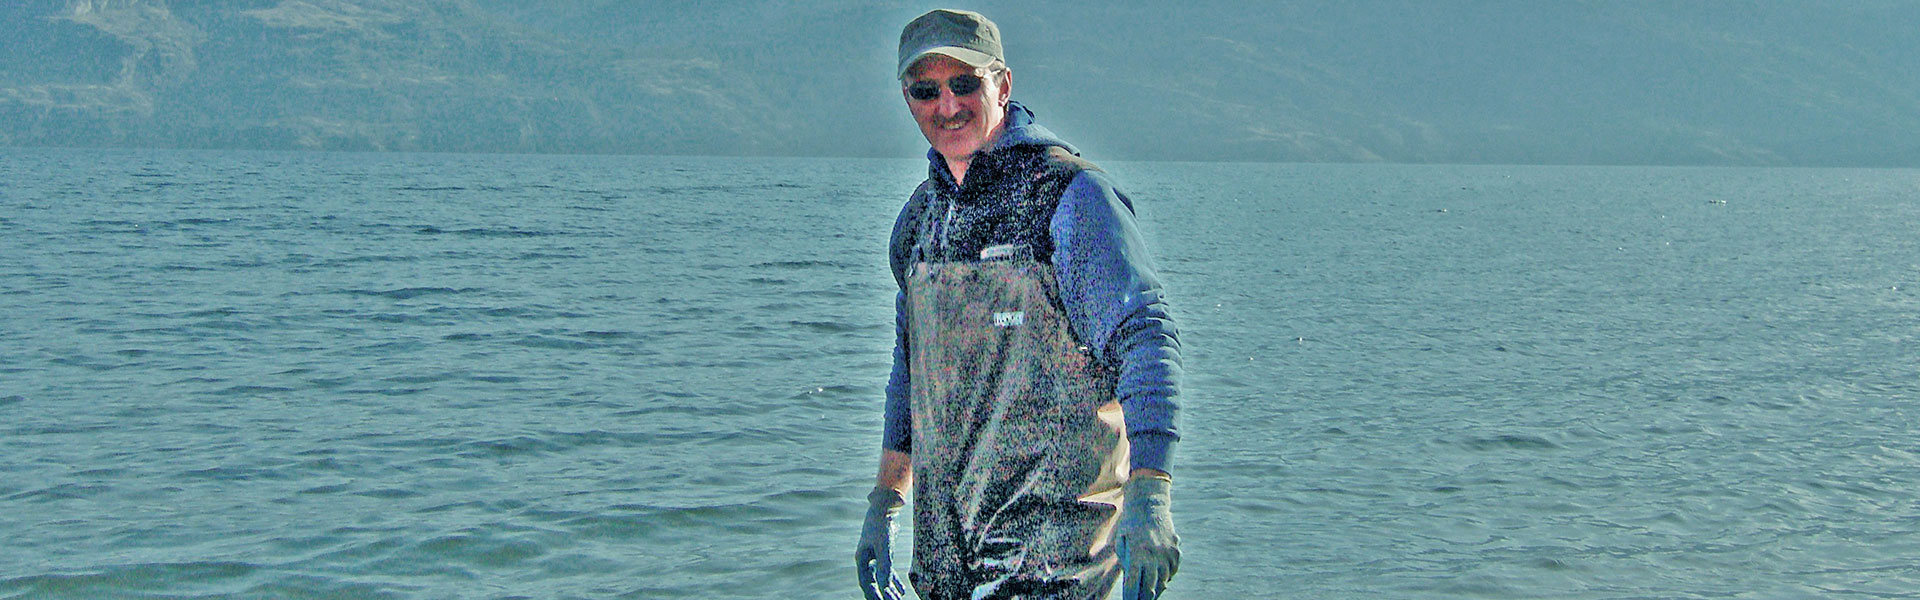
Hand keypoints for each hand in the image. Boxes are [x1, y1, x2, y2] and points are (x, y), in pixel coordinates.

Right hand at [855, 487, 907, 599]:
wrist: (885, 507)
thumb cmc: (881, 526)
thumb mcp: (884, 547)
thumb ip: (885, 566)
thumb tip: (885, 586)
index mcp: (862, 559)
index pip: (866, 582)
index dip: (873, 594)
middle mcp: (866, 559)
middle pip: (873, 582)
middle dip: (881, 594)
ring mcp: (874, 556)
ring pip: (881, 578)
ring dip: (888, 589)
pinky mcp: (883, 552)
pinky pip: (887, 570)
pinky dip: (893, 580)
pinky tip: (901, 590)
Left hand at [1117, 475, 1178, 599]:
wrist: (1149, 504)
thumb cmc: (1131, 524)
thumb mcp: (1122, 542)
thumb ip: (1127, 562)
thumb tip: (1133, 581)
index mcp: (1137, 553)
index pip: (1134, 583)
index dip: (1131, 597)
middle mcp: (1154, 555)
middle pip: (1151, 586)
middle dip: (1145, 598)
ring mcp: (1167, 553)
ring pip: (1164, 581)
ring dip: (1156, 590)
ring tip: (1150, 595)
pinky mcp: (1176, 551)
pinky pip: (1172, 571)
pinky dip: (1166, 577)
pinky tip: (1161, 580)